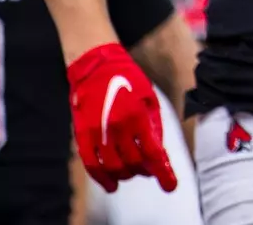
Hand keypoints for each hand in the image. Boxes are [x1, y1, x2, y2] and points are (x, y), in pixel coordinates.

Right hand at [66, 44, 175, 193]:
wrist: (96, 67)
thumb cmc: (128, 80)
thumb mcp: (150, 99)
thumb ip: (154, 126)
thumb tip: (158, 152)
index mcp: (138, 116)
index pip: (153, 153)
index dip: (163, 173)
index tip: (170, 186)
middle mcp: (118, 127)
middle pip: (134, 163)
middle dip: (145, 171)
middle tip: (149, 170)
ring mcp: (98, 133)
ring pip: (114, 168)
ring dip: (126, 175)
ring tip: (132, 174)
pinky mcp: (82, 136)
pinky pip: (91, 165)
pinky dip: (102, 178)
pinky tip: (111, 184)